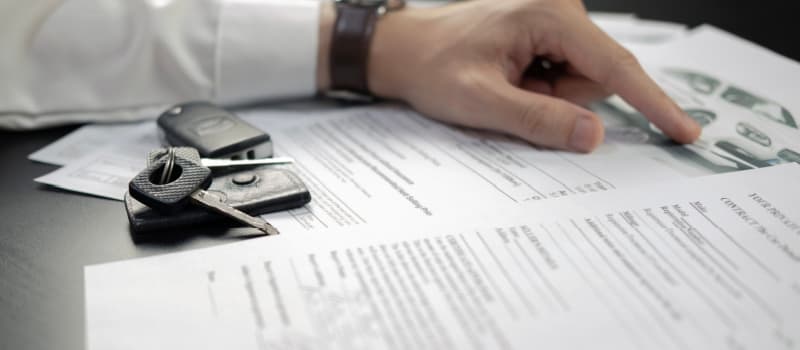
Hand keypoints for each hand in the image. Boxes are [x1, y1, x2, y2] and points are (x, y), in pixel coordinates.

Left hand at [362, 0, 700, 151]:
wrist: (406, 49)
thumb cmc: (433, 66)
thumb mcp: (481, 101)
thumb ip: (539, 120)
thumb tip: (594, 136)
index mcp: (548, 15)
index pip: (615, 66)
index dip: (654, 103)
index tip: (686, 132)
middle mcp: (560, 9)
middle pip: (599, 76)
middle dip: (563, 100)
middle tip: (512, 95)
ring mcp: (556, 20)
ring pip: (584, 79)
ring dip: (550, 95)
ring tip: (507, 84)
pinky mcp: (549, 33)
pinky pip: (568, 73)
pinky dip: (544, 87)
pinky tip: (511, 78)